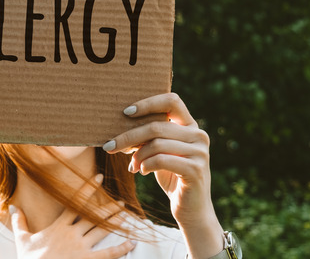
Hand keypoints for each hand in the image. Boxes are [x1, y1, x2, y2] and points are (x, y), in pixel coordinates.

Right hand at [9, 174, 135, 258]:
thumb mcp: (22, 239)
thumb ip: (20, 220)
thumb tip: (12, 206)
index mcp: (59, 226)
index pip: (76, 202)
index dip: (88, 189)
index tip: (99, 177)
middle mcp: (72, 233)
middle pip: (93, 215)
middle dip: (107, 206)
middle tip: (120, 199)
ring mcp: (80, 248)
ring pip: (101, 230)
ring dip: (115, 221)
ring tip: (126, 214)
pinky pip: (107, 254)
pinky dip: (120, 249)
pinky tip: (132, 243)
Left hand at [103, 93, 223, 257]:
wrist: (191, 209)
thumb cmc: (170, 176)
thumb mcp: (158, 153)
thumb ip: (148, 138)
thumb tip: (117, 128)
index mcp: (190, 125)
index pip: (172, 101)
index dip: (148, 103)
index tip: (125, 112)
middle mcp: (198, 135)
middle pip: (157, 126)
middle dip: (129, 136)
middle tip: (109, 146)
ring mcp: (200, 152)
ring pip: (157, 144)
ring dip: (138, 155)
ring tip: (133, 165)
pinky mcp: (195, 169)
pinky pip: (162, 160)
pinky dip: (146, 165)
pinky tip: (142, 171)